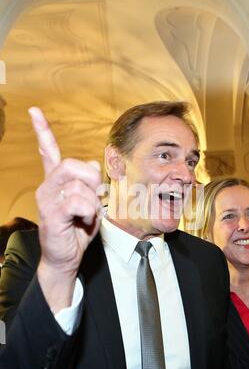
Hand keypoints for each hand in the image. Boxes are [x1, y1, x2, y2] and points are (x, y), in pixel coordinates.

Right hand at [29, 107, 101, 312]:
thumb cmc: (77, 229)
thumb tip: (91, 164)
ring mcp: (47, 200)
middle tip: (94, 197)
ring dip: (92, 203)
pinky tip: (83, 221)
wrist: (67, 257)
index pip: (49, 151)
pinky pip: (77, 202)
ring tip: (86, 215)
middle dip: (92, 180)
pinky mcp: (51, 214)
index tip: (34, 111)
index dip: (42, 131)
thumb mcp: (89, 202)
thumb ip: (89, 182)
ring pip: (79, 186)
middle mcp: (47, 186)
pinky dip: (88, 213)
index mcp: (56, 181)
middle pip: (72, 164)